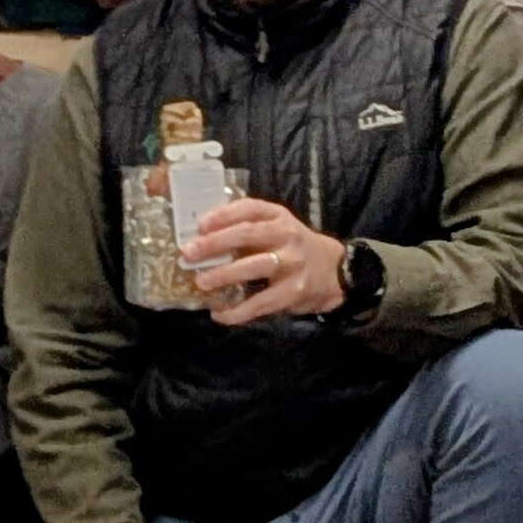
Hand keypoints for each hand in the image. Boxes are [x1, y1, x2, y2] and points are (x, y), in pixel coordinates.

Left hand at [187, 198, 347, 325]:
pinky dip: (238, 310)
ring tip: (201, 282)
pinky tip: (219, 313)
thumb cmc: (292, 246)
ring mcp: (292, 264)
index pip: (250, 208)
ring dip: (225, 274)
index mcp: (278, 216)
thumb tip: (200, 235)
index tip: (199, 224)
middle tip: (189, 252)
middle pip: (249, 235)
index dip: (223, 214)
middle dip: (216, 243)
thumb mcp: (276, 227)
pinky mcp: (293, 292)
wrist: (334, 271)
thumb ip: (248, 227)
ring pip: (255, 267)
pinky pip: (262, 302)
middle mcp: (287, 236)